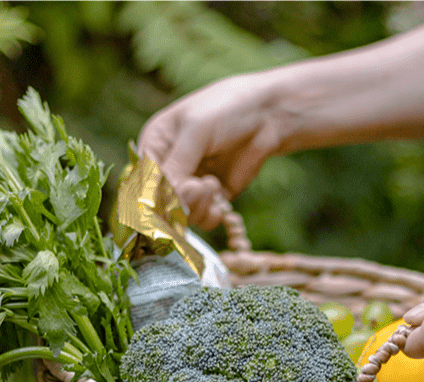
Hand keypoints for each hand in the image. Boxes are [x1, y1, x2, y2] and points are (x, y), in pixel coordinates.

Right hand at [138, 74, 282, 228]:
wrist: (268, 114)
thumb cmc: (227, 109)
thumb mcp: (196, 131)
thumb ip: (176, 165)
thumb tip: (157, 200)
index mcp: (155, 143)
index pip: (141, 180)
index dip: (152, 196)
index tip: (169, 201)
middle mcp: (169, 165)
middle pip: (161, 203)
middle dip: (179, 201)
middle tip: (200, 187)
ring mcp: (192, 182)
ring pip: (182, 214)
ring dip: (197, 208)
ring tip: (214, 186)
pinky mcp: (214, 196)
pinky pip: (203, 218)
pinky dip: (209, 217)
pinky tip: (220, 205)